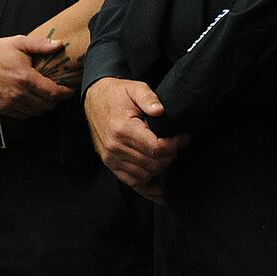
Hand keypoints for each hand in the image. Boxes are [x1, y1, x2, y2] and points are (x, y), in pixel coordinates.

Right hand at [0, 34, 72, 118]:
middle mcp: (18, 93)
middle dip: (56, 100)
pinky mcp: (1, 109)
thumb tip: (59, 44)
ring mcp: (8, 103)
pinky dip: (29, 110)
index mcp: (25, 77)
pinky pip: (22, 115)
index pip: (53, 93)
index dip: (65, 93)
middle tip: (58, 92)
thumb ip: (40, 44)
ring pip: (36, 112)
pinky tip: (29, 100)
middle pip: (47, 105)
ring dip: (43, 106)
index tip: (69, 90)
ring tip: (44, 96)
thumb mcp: (18, 43)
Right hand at [84, 77, 189, 193]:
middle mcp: (114, 147)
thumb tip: (160, 110)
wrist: (94, 97)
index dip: (175, 145)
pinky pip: (131, 181)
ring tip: (167, 155)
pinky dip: (147, 184)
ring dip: (160, 168)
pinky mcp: (109, 162)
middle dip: (170, 156)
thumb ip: (148, 97)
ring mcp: (110, 157)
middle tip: (177, 145)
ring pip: (144, 174)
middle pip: (153, 164)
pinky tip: (159, 187)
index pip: (156, 148)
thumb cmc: (117, 94)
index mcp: (122, 129)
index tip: (183, 137)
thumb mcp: (135, 88)